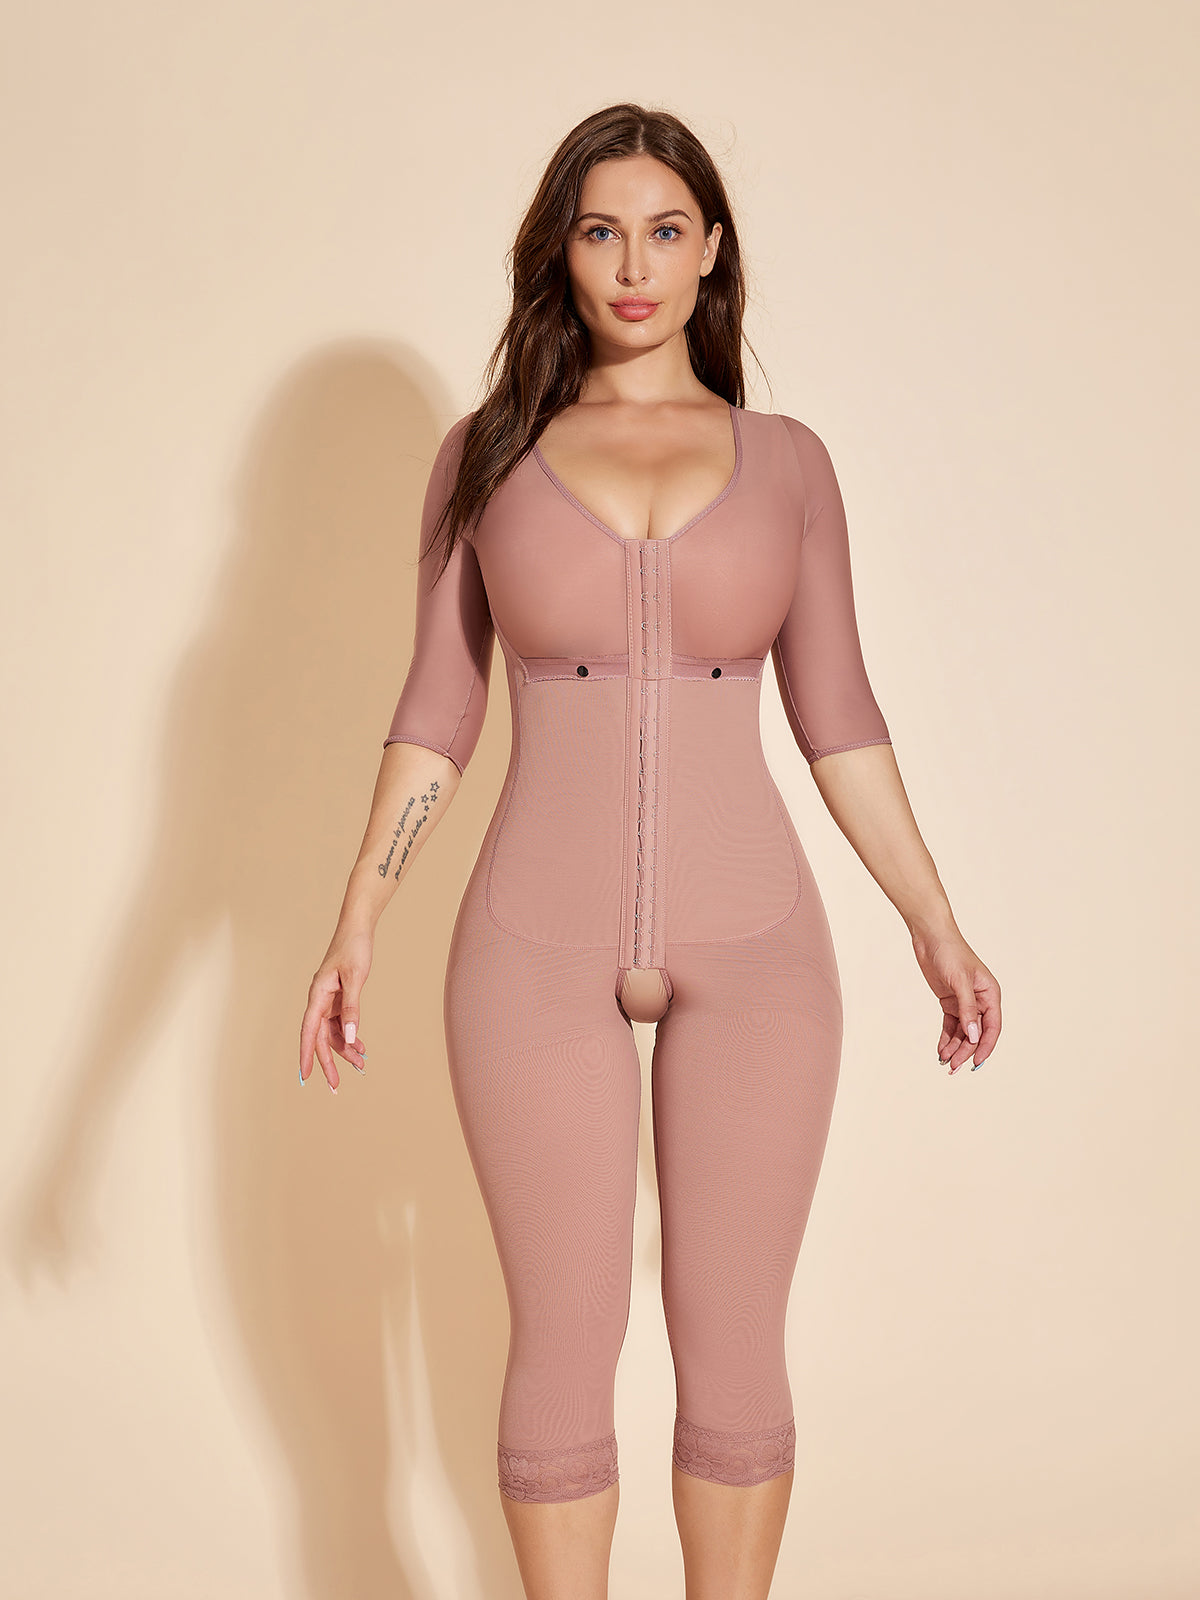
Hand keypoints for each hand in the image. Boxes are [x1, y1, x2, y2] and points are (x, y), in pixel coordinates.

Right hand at [299, 927, 372, 1092]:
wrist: (358, 928)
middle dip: (328, 1063)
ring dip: (345, 1050)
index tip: (304, 1077)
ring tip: (361, 1065)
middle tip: (336, 1087)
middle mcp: (320, 1000)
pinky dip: (351, 1036)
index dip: (307, 1055)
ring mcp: (329, 1000)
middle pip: (321, 1038)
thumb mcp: (356, 978)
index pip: (309, 1032)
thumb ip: (352, 1008)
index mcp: (317, 996)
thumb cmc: (354, 949)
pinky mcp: (339, 998)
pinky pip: (341, 1023)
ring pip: (333, 1033)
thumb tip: (350, 1036)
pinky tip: (361, 1047)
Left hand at [910, 927, 1000, 1073]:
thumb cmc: (950, 952)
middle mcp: (980, 1000)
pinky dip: (946, 1038)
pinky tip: (940, 1050)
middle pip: (976, 1032)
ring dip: (955, 1047)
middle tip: (953, 1067)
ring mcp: (964, 1001)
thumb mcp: (959, 982)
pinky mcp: (949, 1001)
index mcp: (990, 994)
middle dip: (966, 1051)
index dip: (985, 1047)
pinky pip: (951, 1025)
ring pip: (963, 1032)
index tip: (976, 1064)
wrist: (930, 936)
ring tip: (945, 1062)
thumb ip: (967, 1010)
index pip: (992, 1027)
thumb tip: (974, 1037)